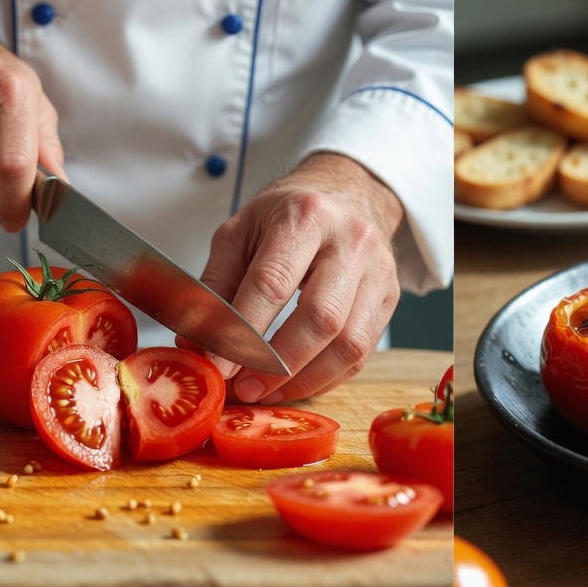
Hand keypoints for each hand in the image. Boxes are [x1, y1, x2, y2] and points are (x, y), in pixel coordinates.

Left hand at [198, 152, 404, 402]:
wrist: (348, 194)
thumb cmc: (289, 214)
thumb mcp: (240, 232)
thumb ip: (216, 286)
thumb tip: (196, 343)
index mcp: (306, 216)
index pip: (272, 283)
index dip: (243, 332)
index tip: (216, 367)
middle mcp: (351, 241)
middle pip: (320, 319)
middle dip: (277, 364)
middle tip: (243, 388)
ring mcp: (378, 271)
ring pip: (349, 345)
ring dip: (304, 380)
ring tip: (266, 391)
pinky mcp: (391, 298)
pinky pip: (362, 353)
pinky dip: (326, 378)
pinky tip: (296, 383)